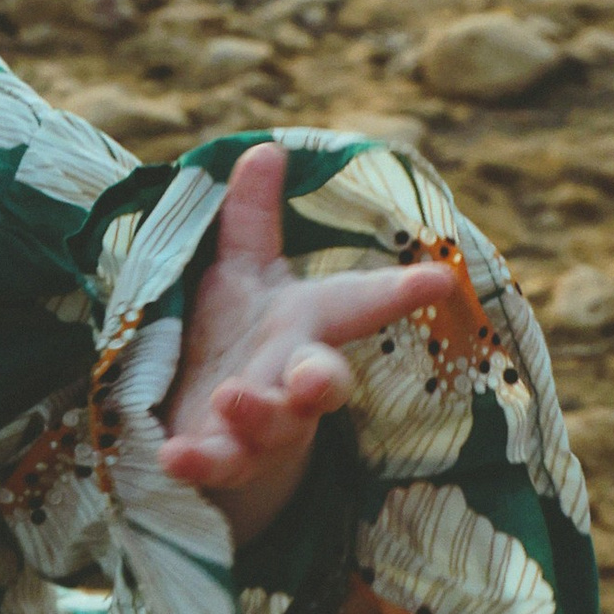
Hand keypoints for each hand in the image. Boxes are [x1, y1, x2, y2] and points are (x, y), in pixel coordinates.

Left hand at [160, 141, 456, 545]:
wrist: (219, 427)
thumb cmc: (238, 339)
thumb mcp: (242, 274)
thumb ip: (250, 219)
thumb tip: (267, 148)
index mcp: (304, 324)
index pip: (357, 303)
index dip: (397, 291)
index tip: (440, 278)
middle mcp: (292, 376)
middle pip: (323, 382)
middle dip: (324, 381)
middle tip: (318, 378)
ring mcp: (261, 425)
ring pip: (274, 427)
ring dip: (257, 414)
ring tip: (231, 396)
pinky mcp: (220, 458)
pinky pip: (214, 465)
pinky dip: (197, 463)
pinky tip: (173, 456)